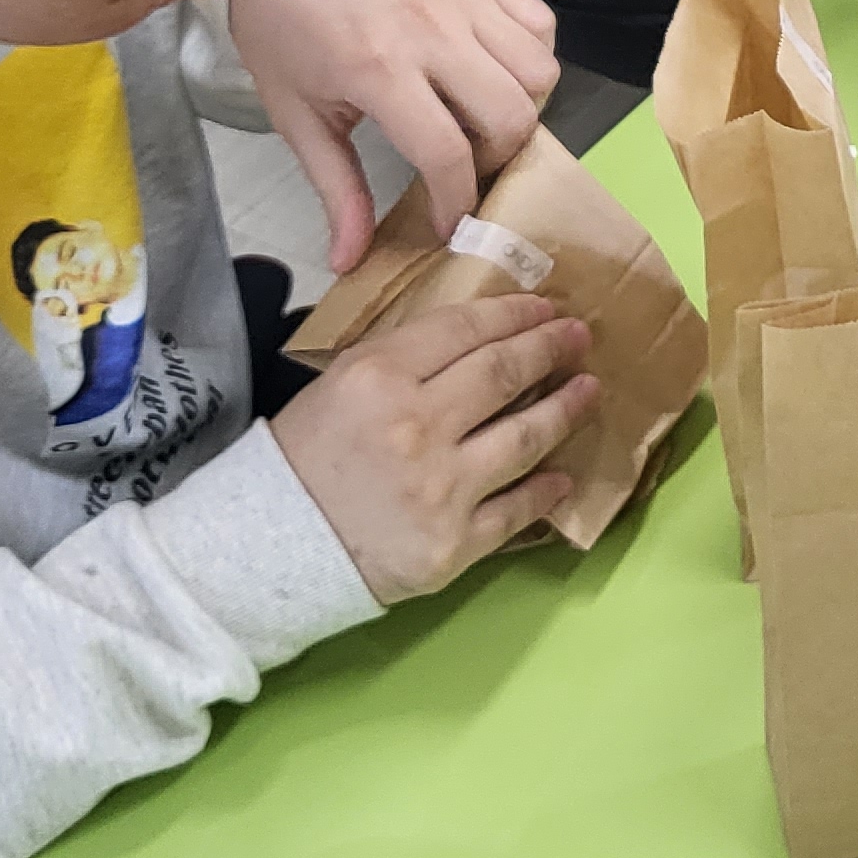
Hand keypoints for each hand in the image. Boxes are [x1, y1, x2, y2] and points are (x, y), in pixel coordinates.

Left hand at [226, 0, 561, 270]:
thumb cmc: (283, 26)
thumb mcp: (296, 114)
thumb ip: (335, 187)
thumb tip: (349, 259)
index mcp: (379, 69)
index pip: (447, 153)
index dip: (457, 201)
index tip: (449, 223)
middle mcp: (433, 30)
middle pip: (511, 116)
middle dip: (497, 160)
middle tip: (464, 165)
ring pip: (540, 70)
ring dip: (520, 106)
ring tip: (479, 114)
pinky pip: (540, 21)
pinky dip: (531, 54)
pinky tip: (493, 67)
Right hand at [272, 292, 598, 602]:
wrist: (266, 549)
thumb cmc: (301, 460)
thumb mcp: (339, 385)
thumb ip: (403, 359)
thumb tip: (476, 336)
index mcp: (379, 378)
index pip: (465, 330)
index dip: (515, 314)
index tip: (546, 307)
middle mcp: (416, 427)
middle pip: (504, 374)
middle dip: (551, 348)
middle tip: (580, 336)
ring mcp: (441, 488)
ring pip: (526, 438)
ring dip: (566, 409)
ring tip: (591, 390)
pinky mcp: (454, 544)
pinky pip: (517, 510)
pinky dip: (547, 489)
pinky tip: (564, 475)